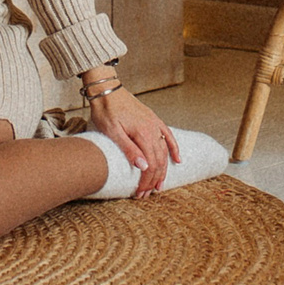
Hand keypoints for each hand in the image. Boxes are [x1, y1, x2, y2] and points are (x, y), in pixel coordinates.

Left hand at [82, 72, 178, 196]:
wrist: (106, 90)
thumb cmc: (106, 111)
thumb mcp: (112, 132)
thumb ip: (129, 149)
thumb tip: (144, 167)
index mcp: (143, 134)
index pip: (151, 164)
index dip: (147, 181)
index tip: (140, 193)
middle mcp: (153, 129)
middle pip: (159, 161)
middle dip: (153, 180)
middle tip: (146, 194)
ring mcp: (155, 124)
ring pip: (163, 152)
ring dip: (162, 170)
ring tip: (158, 185)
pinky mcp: (153, 120)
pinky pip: (168, 136)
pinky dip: (174, 149)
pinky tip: (177, 160)